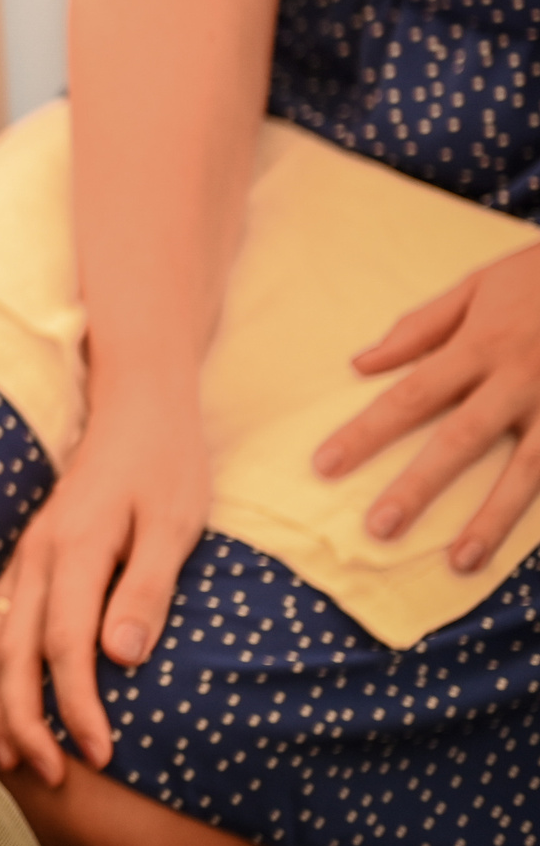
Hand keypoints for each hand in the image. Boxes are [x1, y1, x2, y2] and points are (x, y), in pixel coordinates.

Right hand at [0, 410, 207, 784]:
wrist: (135, 409)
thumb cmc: (167, 466)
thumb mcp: (176, 522)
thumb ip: (147, 589)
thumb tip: (120, 658)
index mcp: (75, 548)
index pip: (65, 645)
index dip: (78, 706)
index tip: (101, 755)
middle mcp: (36, 557)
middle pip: (11, 653)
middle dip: (23, 720)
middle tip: (50, 778)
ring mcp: (23, 559)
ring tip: (14, 756)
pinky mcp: (24, 562)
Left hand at [313, 241, 539, 573]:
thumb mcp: (479, 285)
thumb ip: (422, 327)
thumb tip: (362, 363)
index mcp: (482, 345)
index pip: (410, 396)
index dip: (366, 432)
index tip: (326, 465)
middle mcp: (520, 380)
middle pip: (461, 440)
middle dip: (420, 486)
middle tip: (379, 528)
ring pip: (527, 469)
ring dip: (492, 518)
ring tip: (460, 560)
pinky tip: (522, 550)